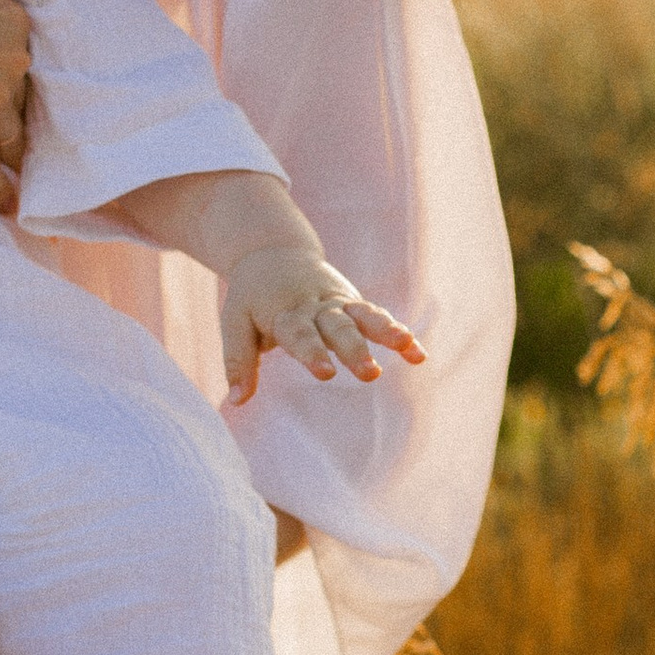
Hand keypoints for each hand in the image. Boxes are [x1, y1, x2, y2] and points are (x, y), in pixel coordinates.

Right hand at [0, 0, 30, 211]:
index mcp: (8, 15)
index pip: (23, 43)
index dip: (7, 54)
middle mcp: (6, 63)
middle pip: (20, 92)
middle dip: (11, 103)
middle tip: (4, 115)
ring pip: (9, 134)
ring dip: (8, 147)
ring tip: (12, 161)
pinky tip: (6, 203)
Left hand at [221, 247, 424, 403]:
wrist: (272, 252)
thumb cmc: (252, 297)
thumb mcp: (235, 322)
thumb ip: (238, 361)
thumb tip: (236, 402)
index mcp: (284, 312)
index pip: (299, 334)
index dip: (312, 352)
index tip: (326, 372)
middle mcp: (314, 305)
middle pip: (337, 327)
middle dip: (355, 349)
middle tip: (370, 373)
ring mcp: (337, 302)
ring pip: (363, 315)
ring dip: (385, 332)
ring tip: (407, 347)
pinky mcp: (352, 303)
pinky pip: (377, 316)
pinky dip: (397, 332)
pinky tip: (418, 354)